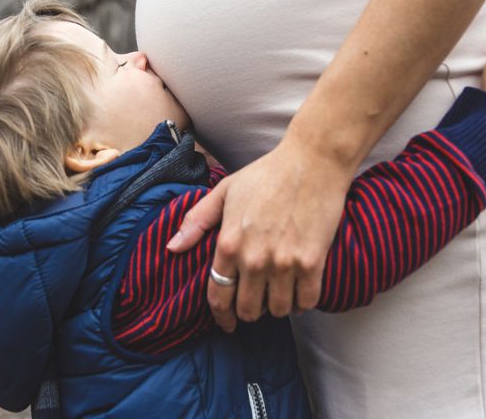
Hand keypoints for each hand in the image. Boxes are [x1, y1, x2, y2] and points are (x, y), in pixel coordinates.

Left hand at [167, 138, 352, 330]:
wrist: (312, 162)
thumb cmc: (267, 174)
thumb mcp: (224, 191)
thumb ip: (197, 221)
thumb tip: (172, 248)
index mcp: (228, 243)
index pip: (218, 296)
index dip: (221, 316)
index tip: (227, 323)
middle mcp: (254, 259)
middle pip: (248, 310)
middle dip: (248, 313)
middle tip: (255, 307)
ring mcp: (284, 263)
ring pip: (278, 310)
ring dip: (277, 309)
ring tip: (278, 298)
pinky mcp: (312, 263)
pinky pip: (307, 301)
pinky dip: (302, 304)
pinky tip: (299, 295)